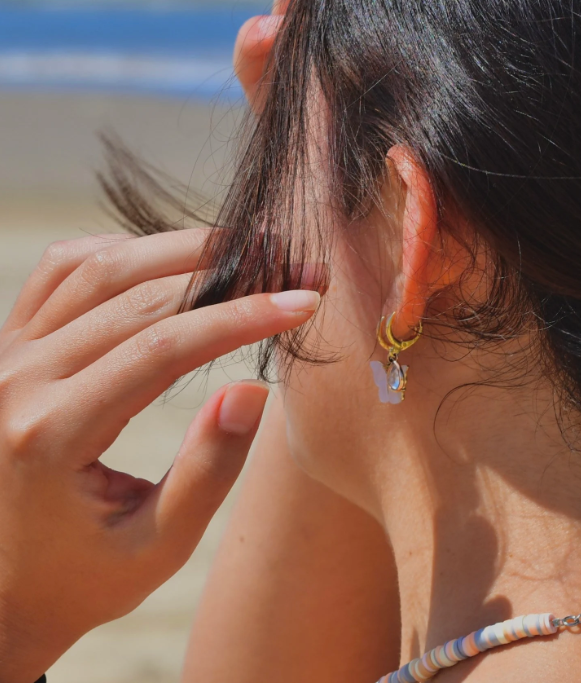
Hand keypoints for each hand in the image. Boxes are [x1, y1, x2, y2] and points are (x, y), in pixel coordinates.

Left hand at [0, 229, 320, 681]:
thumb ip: (206, 471)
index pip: (162, 347)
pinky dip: (122, 252)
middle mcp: (14, 383)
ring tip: (250, 250)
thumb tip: (250, 389)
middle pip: (136, 294)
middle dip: (229, 273)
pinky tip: (173, 261)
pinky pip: (61, 272)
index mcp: (48, 435)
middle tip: (296, 268)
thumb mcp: (155, 549)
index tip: (304, 300)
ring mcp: (2, 358)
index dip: (241, 316)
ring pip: (97, 266)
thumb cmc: (81, 579)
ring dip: (180, 248)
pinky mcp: (5, 347)